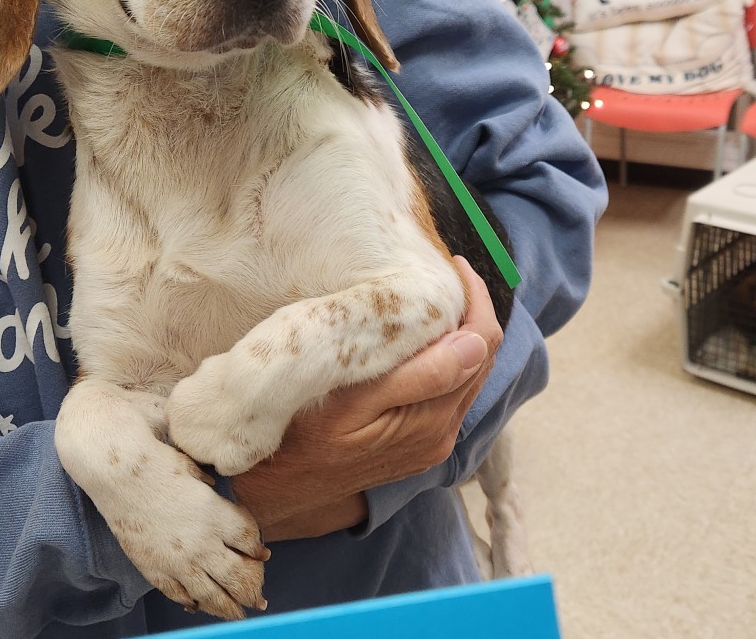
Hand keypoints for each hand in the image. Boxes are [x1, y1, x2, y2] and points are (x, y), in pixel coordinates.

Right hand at [230, 257, 502, 540]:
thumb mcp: (353, 401)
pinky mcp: (417, 442)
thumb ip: (419, 377)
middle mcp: (442, 432)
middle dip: (471, 310)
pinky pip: (449, 390)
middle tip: (442, 273)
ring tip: (430, 297)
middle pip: (481, 356)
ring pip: (468, 372)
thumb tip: (476, 343)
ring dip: (459, 333)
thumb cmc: (300, 437)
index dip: (476, 298)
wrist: (274, 490)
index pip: (481, 343)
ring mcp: (431, 440)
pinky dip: (447, 357)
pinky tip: (420, 338)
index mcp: (432, 418)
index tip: (453, 265)